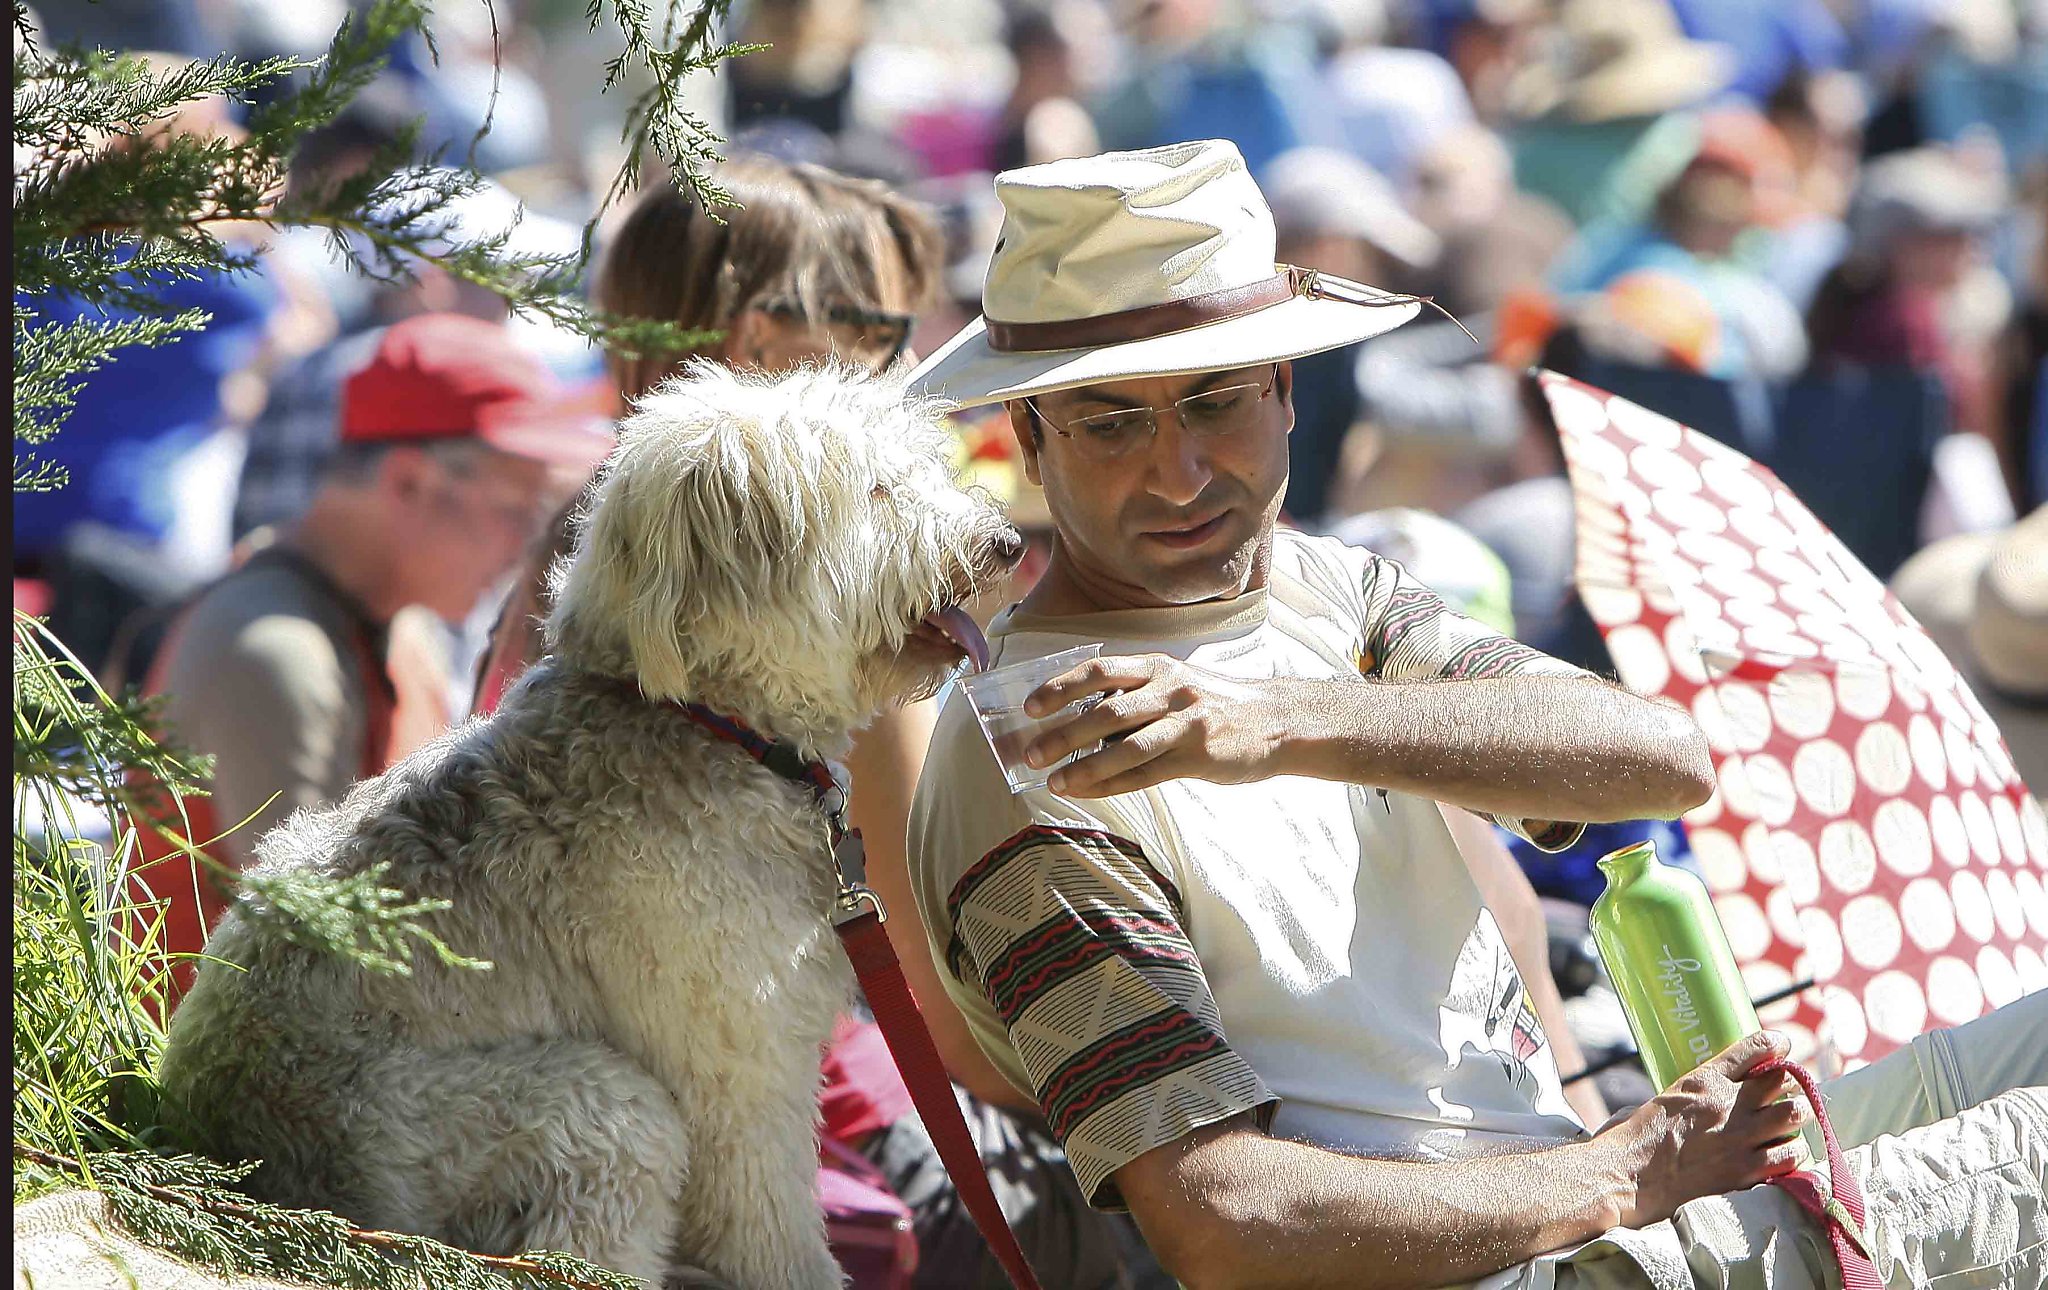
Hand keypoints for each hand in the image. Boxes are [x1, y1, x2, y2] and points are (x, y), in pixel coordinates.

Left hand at [1021, 654, 1287, 796]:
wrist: (1277, 721)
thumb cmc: (1215, 704)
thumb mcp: (1174, 683)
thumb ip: (1133, 695)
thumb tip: (1077, 720)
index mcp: (1157, 666)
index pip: (1100, 670)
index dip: (1061, 687)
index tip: (1030, 706)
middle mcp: (1170, 689)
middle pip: (1106, 712)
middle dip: (1062, 734)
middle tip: (1030, 754)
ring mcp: (1186, 723)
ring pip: (1125, 748)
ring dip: (1084, 766)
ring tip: (1054, 781)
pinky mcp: (1198, 755)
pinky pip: (1147, 774)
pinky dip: (1112, 784)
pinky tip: (1087, 792)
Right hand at [1599, 1031, 1808, 1228]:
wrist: (1632, 1175)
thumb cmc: (1641, 1135)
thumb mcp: (1669, 1095)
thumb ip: (1701, 1089)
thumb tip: (1718, 1088)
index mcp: (1704, 1080)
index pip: (1753, 1049)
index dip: (1774, 1045)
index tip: (1780, 1047)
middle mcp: (1728, 1104)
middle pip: (1784, 1081)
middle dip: (1790, 1085)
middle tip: (1783, 1094)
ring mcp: (1740, 1138)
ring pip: (1795, 1115)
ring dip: (1795, 1118)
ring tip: (1785, 1125)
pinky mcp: (1747, 1171)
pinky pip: (1791, 1155)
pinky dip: (1792, 1151)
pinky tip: (1781, 1152)